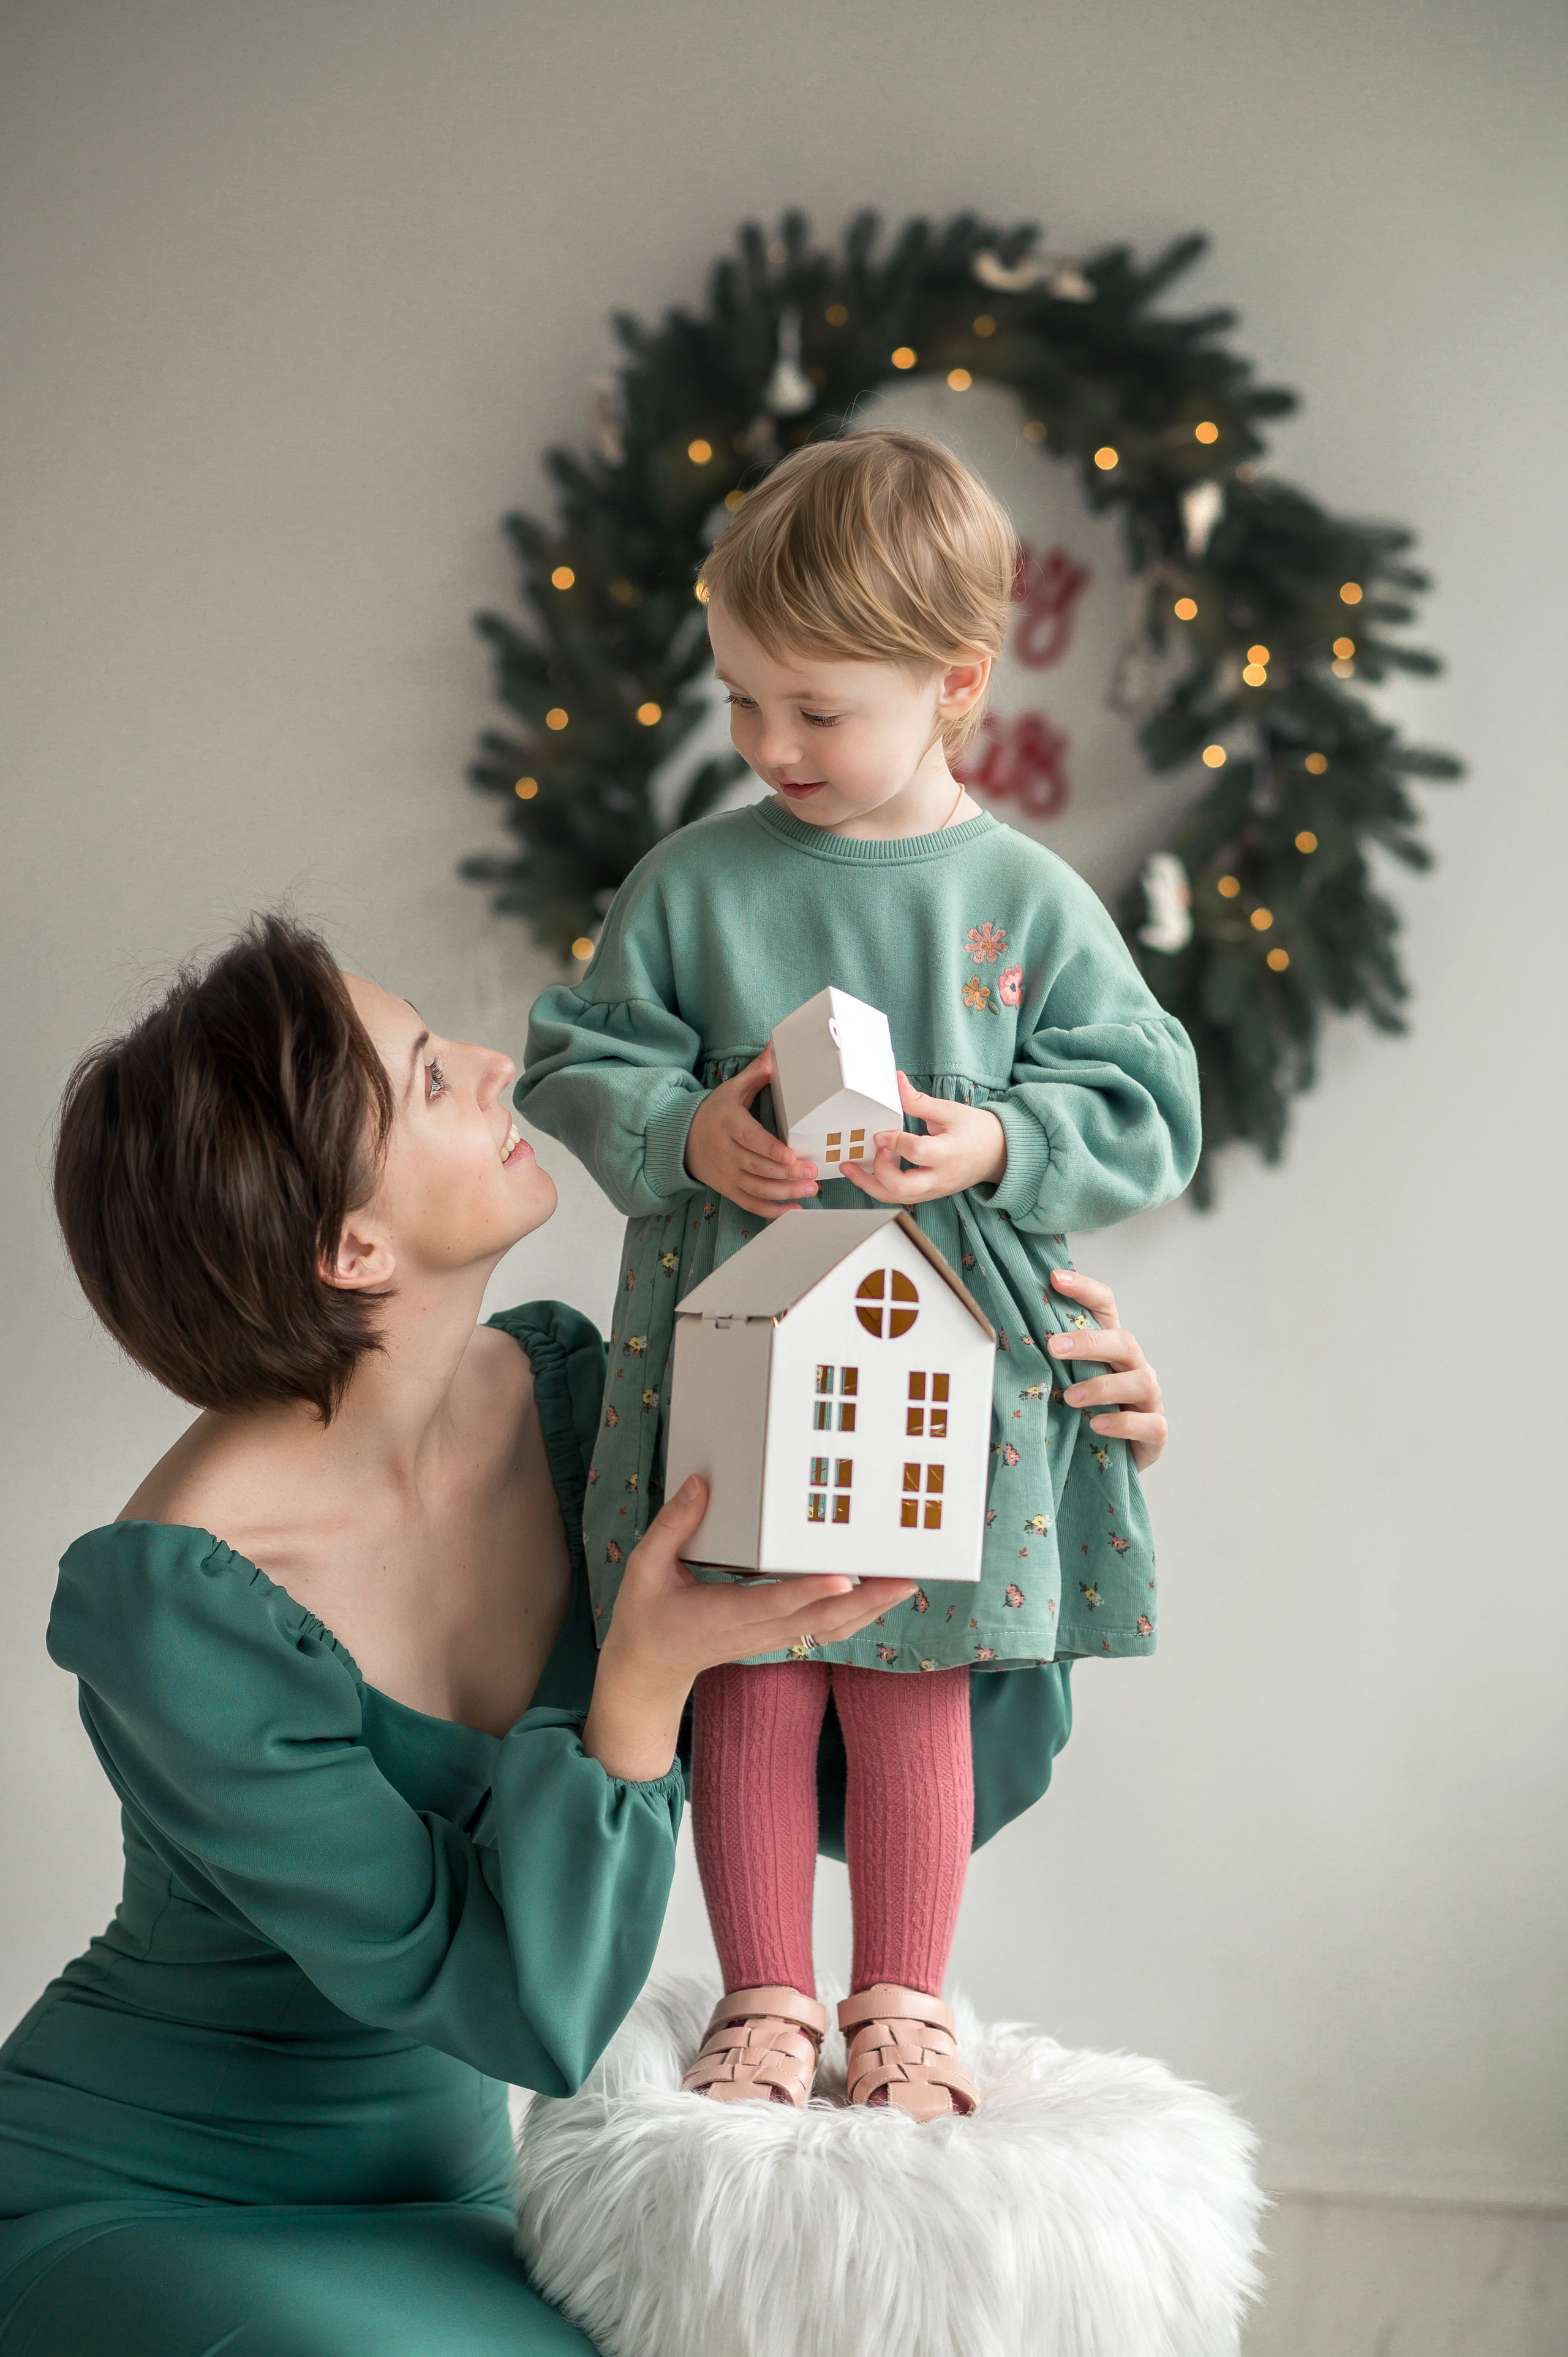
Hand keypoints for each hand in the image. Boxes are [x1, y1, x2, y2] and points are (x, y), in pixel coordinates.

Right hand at [582, 1476, 915, 1779]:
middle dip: (866, 1600)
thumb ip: (673, 1527)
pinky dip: (856, 1615)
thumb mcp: (644, 1570)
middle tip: (905, 1577)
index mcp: (722, 1615)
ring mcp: (769, 1639)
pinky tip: (879, 1597)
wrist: (648, 1671)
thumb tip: (700, 1484)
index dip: (811, 1592)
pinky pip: (824, 1629)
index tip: (845, 1578)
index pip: (774, 1603)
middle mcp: (755, 1631)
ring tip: (906, 1583)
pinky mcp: (776, 1638)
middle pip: (820, 1619)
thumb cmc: (645, 1618)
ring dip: (871, 1608)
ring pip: (830, 1627)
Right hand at [684, 1046, 818, 1218]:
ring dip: (784, 1192)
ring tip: (811, 1189)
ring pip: (756, 1188)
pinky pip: (750, 1204)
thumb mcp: (732, 1089)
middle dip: (785, 1172)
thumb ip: (757, 1071)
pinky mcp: (729, 1190)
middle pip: (756, 1167)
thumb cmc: (716, 1112)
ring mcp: (726, 1174)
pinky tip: (794, 1209)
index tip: (791, 1154)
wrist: (682, 1140)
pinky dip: (772, 1211)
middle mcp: (725, 1151)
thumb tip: (778, 1045)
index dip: (769, 1149)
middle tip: (813, 1172)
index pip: (749, 1138)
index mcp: (728, 1123)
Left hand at [840, 1072, 1006, 1205]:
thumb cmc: (977, 1131)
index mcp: (949, 1153)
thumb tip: (896, 1081)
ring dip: (869, 1184)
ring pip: (895, 1198)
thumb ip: (919, 1101)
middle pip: (902, 1187)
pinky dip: (880, 1186)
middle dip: (877, 1171)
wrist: (997, 1154)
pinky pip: (899, 1197)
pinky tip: (868, 1171)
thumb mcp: (950, 1111)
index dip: (894, 1143)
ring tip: (850, 1167)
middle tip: (870, 1150)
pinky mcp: (928, 1195)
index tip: (880, 1133)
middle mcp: (940, 1177)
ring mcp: (933, 1190)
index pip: (917, 1152)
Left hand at [1045, 1269, 1166, 1472]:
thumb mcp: (1064, 1381)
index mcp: (1111, 1348)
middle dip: (1089, 1342)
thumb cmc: (1083, 1413)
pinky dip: (1123, 1424)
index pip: (1106, 1306)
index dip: (1084, 1289)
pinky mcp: (1156, 1432)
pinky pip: (1150, 1423)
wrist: (1112, 1460)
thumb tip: (1003, 1331)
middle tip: (1054, 1348)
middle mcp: (1134, 1368)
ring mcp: (1149, 1400)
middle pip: (1124, 1341)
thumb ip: (1049, 1359)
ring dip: (1103, 1387)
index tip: (1054, 1278)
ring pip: (1141, 1381)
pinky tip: (1096, 1426)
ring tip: (1070, 1398)